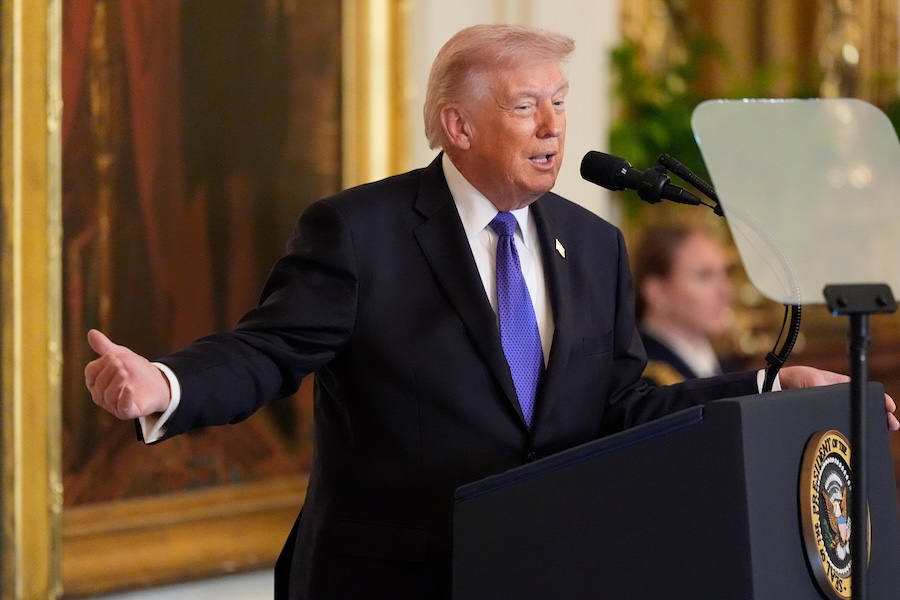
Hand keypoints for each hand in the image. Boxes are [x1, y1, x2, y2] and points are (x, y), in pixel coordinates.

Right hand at [84, 329, 170, 419]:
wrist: (158, 382)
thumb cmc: (136, 369)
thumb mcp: (121, 355)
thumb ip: (105, 347)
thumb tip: (91, 332)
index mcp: (96, 381)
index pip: (91, 373)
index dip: (100, 364)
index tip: (112, 355)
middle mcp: (100, 395)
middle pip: (99, 384)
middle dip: (109, 372)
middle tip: (119, 362)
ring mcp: (112, 405)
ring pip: (108, 396)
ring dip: (115, 383)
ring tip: (124, 372)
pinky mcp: (126, 412)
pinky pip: (122, 408)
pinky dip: (125, 398)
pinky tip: (130, 388)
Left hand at [779, 366, 898, 430]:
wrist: (777, 388)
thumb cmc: (796, 380)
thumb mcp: (814, 381)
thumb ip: (828, 388)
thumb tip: (842, 398)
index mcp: (841, 385)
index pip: (866, 393)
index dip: (880, 400)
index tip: (889, 409)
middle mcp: (839, 397)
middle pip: (864, 407)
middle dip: (879, 415)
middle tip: (890, 425)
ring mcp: (832, 409)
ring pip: (854, 417)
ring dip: (867, 425)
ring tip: (879, 432)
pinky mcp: (824, 419)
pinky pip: (841, 425)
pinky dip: (851, 431)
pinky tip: (856, 440)